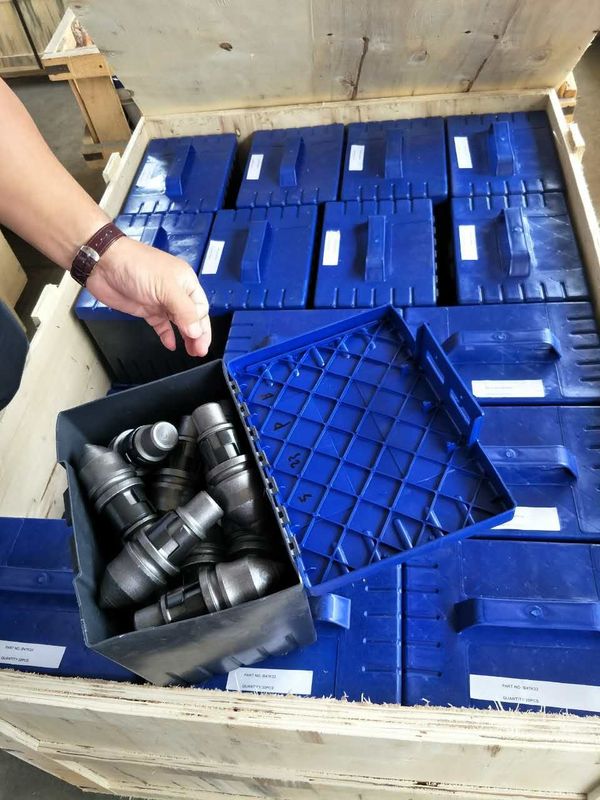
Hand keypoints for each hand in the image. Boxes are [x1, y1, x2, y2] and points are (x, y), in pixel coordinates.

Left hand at [86, 236, 210, 356]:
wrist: (104, 264)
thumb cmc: (136, 266)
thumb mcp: (166, 287)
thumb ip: (183, 311)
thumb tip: (196, 331)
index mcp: (185, 282)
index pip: (201, 308)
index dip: (202, 326)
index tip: (200, 342)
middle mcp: (175, 292)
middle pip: (192, 317)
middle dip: (197, 335)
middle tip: (199, 351)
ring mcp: (160, 301)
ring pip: (178, 323)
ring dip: (185, 337)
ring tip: (192, 351)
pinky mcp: (146, 309)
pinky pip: (161, 325)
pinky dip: (166, 335)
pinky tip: (171, 344)